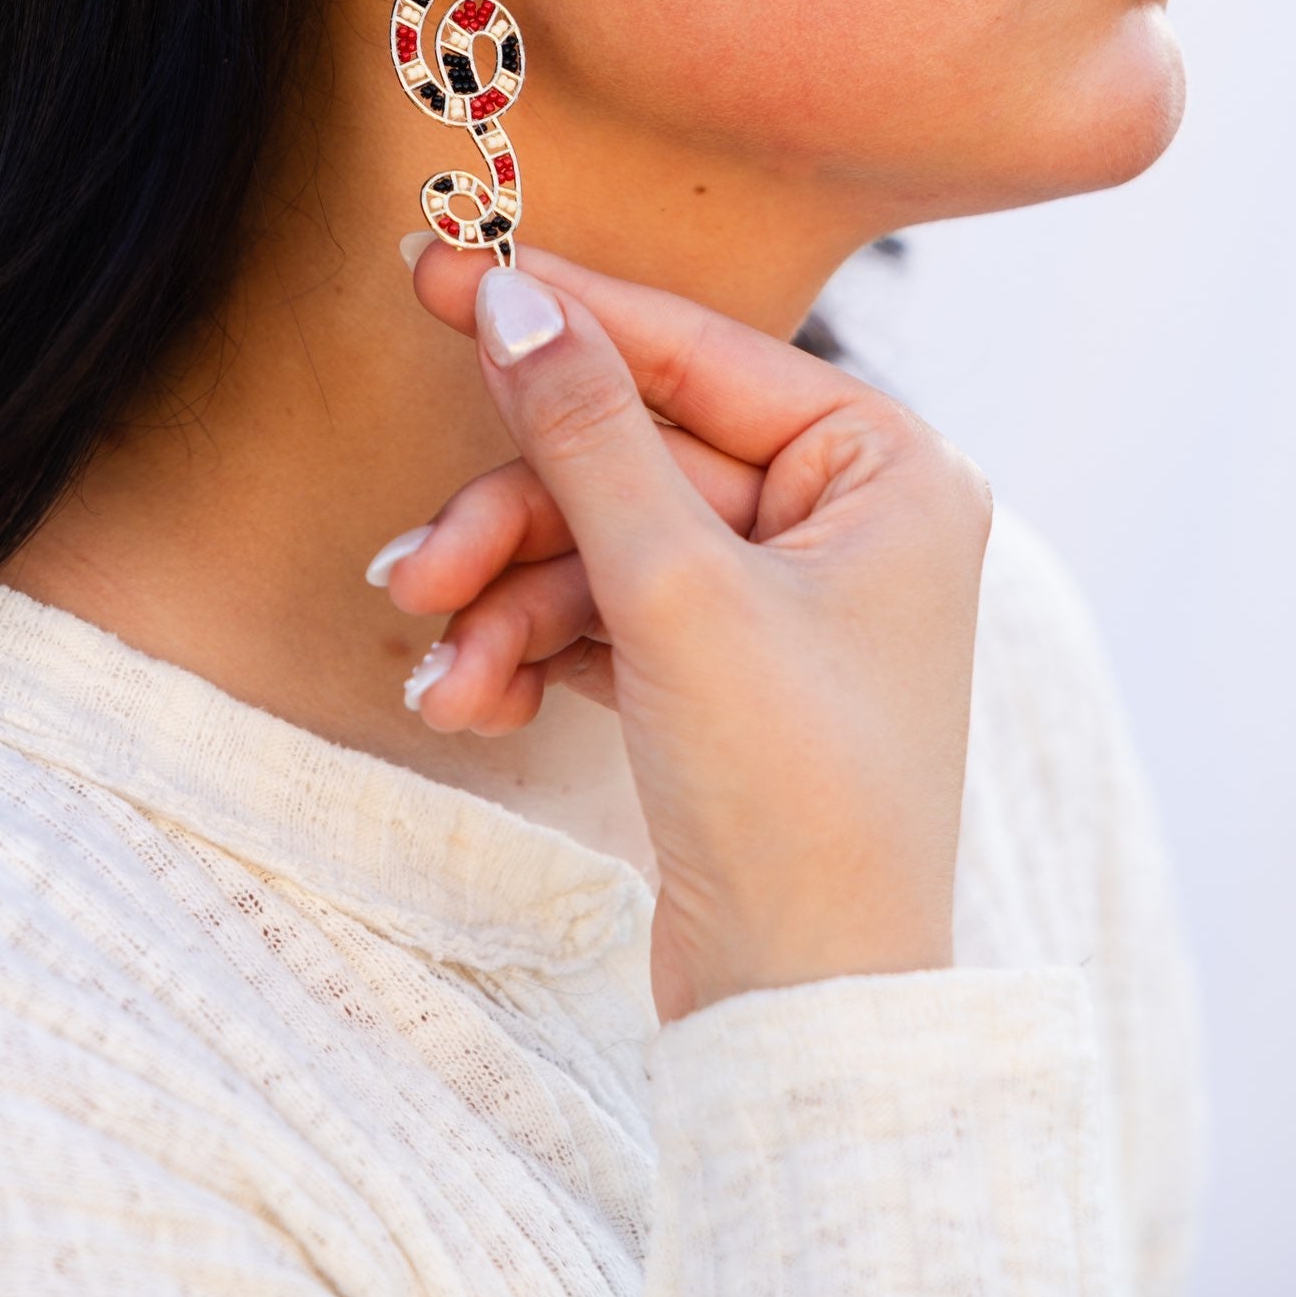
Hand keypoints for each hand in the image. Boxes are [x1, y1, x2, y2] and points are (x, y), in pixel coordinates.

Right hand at [378, 244, 990, 1020]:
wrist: (806, 1024)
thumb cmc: (790, 800)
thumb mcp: (675, 591)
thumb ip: (585, 429)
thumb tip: (510, 293)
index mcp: (887, 468)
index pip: (693, 352)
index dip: (558, 316)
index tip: (434, 271)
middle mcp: (848, 517)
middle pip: (629, 458)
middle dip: (511, 523)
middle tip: (408, 567)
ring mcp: (786, 597)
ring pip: (598, 541)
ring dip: (504, 601)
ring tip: (441, 672)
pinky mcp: (726, 672)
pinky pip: (604, 615)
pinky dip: (531, 651)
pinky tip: (471, 706)